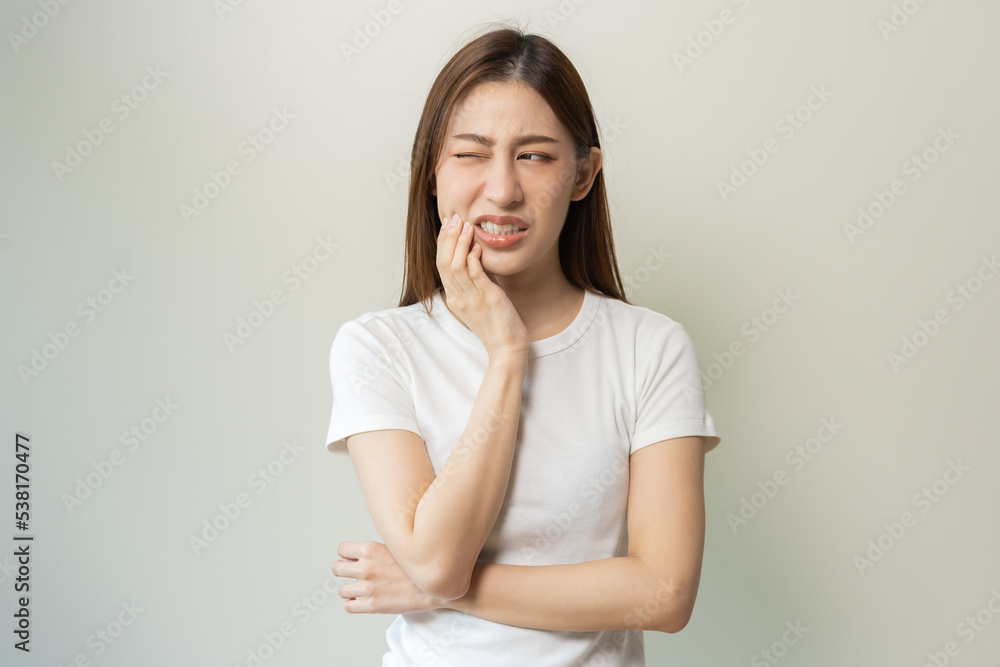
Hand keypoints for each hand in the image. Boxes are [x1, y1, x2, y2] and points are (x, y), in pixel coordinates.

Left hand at [333, 541, 446, 614]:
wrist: (435, 585)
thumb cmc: (417, 567)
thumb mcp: (394, 549)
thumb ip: (373, 552)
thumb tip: (354, 556)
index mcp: (370, 549)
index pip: (342, 550)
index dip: (347, 556)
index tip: (353, 561)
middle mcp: (365, 567)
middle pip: (337, 569)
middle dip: (344, 572)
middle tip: (355, 576)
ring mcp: (367, 587)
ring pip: (341, 590)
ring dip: (350, 591)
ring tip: (363, 590)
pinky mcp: (372, 605)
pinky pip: (349, 606)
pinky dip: (354, 604)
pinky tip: (364, 601)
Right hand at [436, 213, 529, 358]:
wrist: (506, 347)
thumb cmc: (495, 324)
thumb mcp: (478, 300)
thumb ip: (473, 280)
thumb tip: (473, 256)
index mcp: (453, 298)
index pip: (440, 264)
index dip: (443, 242)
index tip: (448, 224)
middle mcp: (458, 298)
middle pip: (444, 262)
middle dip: (448, 237)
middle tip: (455, 218)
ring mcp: (471, 299)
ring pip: (455, 265)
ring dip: (460, 242)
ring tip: (467, 225)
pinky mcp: (487, 298)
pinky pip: (475, 274)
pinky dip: (474, 258)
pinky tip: (478, 246)